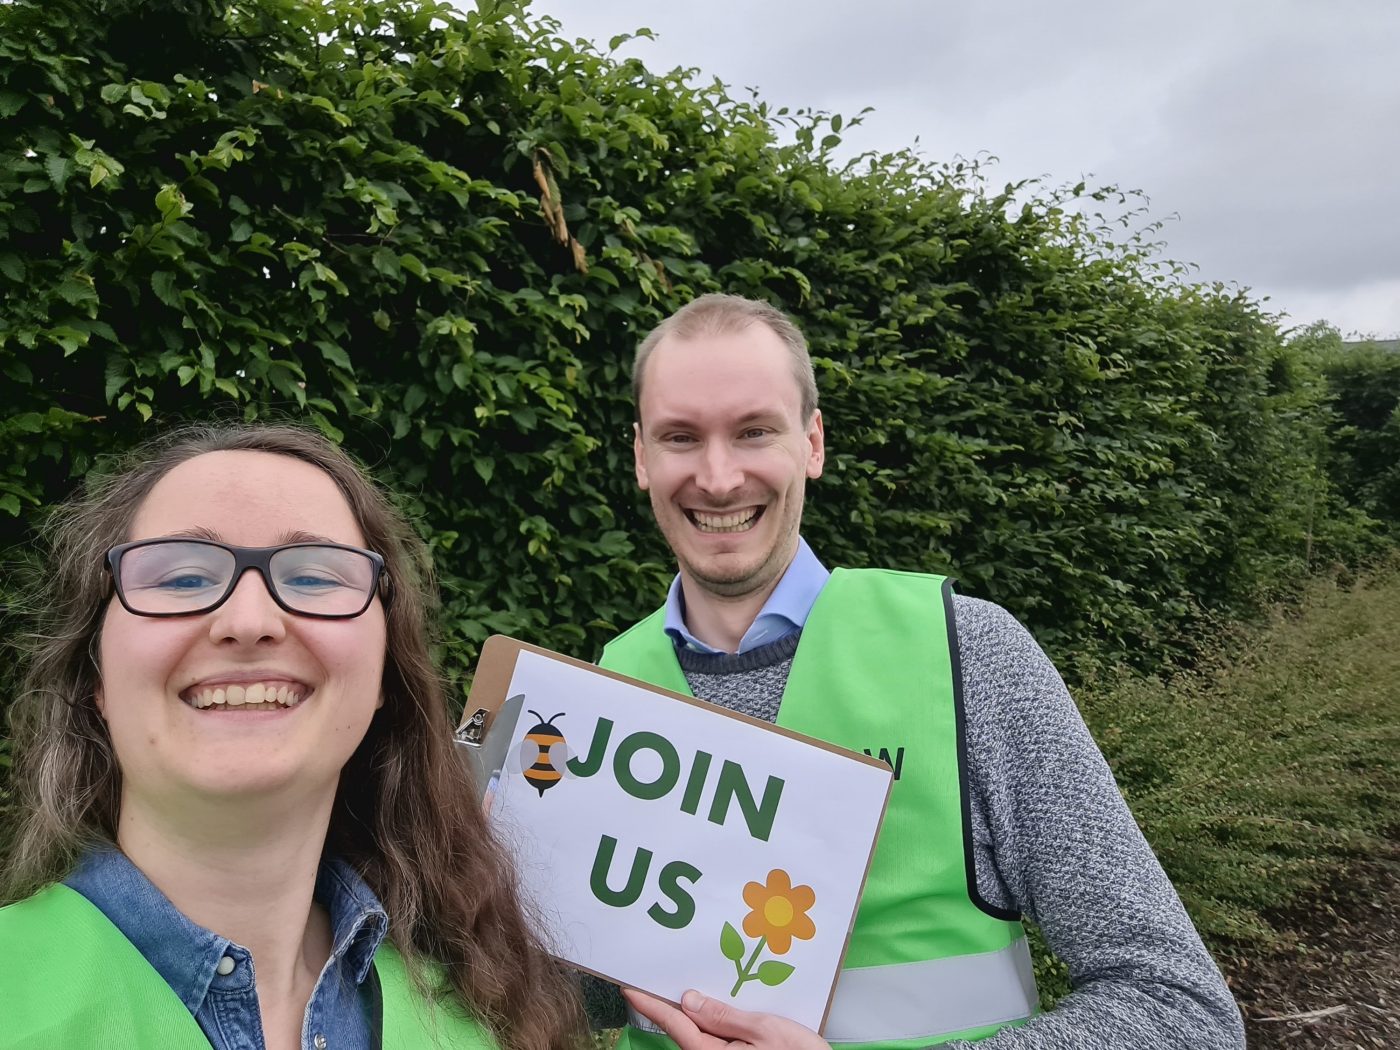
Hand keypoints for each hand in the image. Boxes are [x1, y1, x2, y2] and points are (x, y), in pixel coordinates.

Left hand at [622, 988, 829, 1049]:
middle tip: (667, 977)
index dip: (650, 1004)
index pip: (674, 1023)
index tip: (629, 989)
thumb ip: (724, 1015)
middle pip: (687, 1029)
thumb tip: (689, 1000)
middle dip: (678, 1006)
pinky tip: (725, 1008)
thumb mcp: (763, 1029)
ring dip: (701, 1014)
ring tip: (700, 988)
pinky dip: (717, 1023)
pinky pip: (718, 1041)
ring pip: (703, 1035)